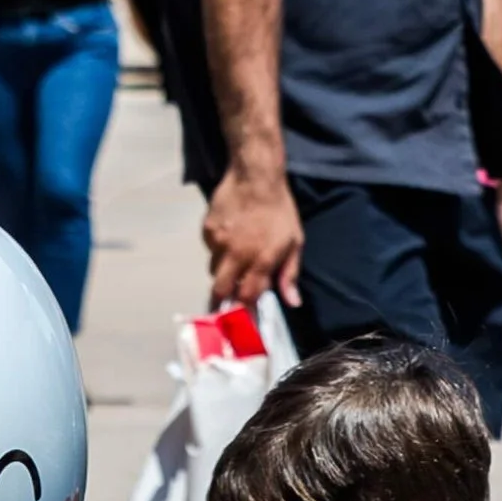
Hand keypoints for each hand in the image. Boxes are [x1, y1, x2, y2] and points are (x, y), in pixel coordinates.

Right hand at [202, 161, 301, 307]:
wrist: (256, 177)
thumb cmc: (280, 211)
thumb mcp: (294, 242)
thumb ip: (290, 274)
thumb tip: (292, 302)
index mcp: (261, 260)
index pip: (247, 297)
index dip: (245, 312)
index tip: (243, 322)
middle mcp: (237, 255)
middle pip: (221, 290)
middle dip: (222, 301)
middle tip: (225, 306)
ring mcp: (218, 243)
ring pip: (214, 270)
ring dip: (223, 273)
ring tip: (234, 262)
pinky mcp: (207, 231)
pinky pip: (210, 250)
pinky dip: (218, 251)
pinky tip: (229, 238)